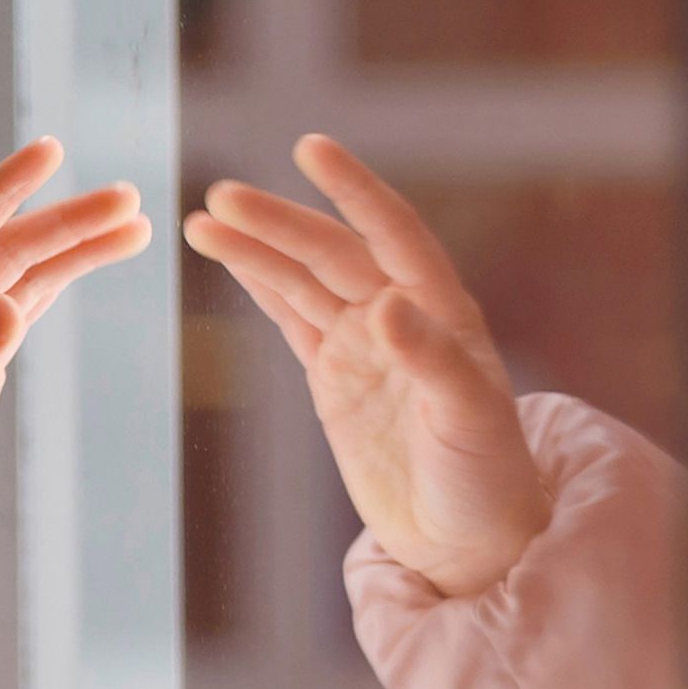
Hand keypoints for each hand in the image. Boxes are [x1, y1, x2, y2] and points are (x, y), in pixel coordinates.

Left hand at [0, 138, 153, 597]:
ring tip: (135, 225)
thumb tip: (8, 307)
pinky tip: (94, 261)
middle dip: (63, 222)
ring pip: (21, 277)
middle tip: (128, 198)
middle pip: (4, 249)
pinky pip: (24, 312)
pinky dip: (59, 284)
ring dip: (72, 248)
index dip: (3, 190)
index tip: (52, 151)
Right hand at [182, 133, 548, 597]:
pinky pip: (291, 318)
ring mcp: (364, 345)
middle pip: (330, 253)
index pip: (392, 233)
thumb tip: (387, 305)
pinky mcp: (334, 378)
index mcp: (443, 312)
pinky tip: (228, 257)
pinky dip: (259, 285)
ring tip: (200, 223)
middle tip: (219, 198)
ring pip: (301, 280)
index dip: (353, 189)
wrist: (466, 540)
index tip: (310, 148)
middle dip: (276, 222)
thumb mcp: (469, 421)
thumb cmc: (487, 480)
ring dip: (254, 249)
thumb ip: (432, 360)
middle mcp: (402, 316)